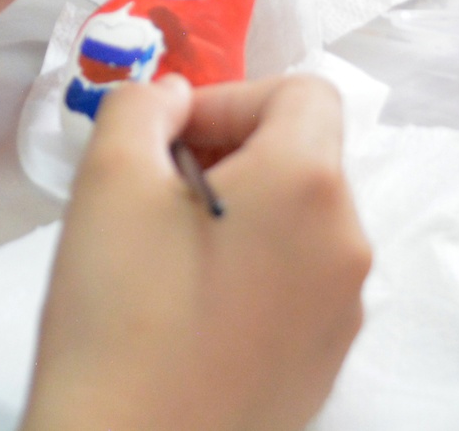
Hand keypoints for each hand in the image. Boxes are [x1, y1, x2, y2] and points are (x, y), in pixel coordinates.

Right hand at [24, 76, 368, 430]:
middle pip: (303, 157)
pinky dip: (250, 274)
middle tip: (152, 193)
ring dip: (239, 214)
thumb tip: (173, 99)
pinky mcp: (323, 367)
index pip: (301, 92)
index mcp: (310, 187)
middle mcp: (348, 246)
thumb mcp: (109, 179)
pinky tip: (185, 311)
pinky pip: (296, 286)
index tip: (165, 142)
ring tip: (162, 255)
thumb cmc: (118, 317)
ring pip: (299, 224)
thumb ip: (143, 105)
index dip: (228, 98)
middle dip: (230, 154)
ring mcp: (343, 315)